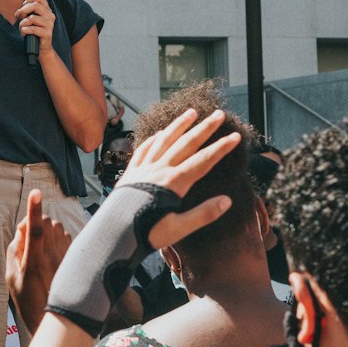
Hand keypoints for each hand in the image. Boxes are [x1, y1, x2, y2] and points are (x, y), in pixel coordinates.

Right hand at [6, 189, 71, 335]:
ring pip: (57, 226)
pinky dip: (57, 238)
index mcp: (34, 262)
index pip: (35, 230)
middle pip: (46, 222)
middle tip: (27, 241)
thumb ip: (14, 250)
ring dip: (47, 230)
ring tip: (41, 248)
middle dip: (35, 223)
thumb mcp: (12, 277)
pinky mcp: (73, 258)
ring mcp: (65, 257)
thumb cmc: (30, 300)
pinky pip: (65, 235)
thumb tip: (21, 231)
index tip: (35, 193)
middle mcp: (52, 257)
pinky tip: (53, 253)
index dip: (34, 209)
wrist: (58, 318)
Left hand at [16, 0, 55, 54]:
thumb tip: (18, 12)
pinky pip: (33, 29)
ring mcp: (50, 25)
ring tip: (22, 28)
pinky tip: (24, 33)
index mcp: (47, 11)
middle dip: (24, 10)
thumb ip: (23, 14)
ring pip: (32, 18)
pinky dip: (25, 30)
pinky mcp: (47, 34)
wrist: (42, 49)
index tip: (23, 5)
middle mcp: (50, 16)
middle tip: (20, 16)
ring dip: (23, 23)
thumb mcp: (28, 21)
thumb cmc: (34, 33)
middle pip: (35, 5)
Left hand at [115, 107, 240, 250]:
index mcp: (174, 183)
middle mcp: (159, 170)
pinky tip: (159, 133)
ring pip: (164, 140)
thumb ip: (203, 214)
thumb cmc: (146, 233)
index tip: (235, 136)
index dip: (221, 148)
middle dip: (204, 128)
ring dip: (179, 125)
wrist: (112, 233)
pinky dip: (153, 139)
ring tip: (191, 112)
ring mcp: (143, 169)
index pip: (203, 160)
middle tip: (218, 114)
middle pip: (186, 143)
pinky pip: (143, 149)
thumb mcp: (178, 229)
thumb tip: (227, 200)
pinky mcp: (130, 172)